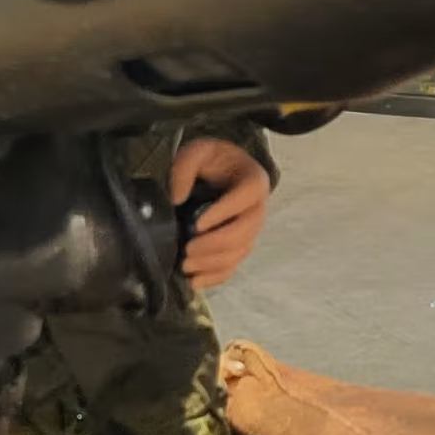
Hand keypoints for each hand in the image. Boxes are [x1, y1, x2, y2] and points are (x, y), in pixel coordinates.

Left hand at [170, 138, 272, 289]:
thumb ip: (185, 167)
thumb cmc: (212, 160)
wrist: (222, 171)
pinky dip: (215, 277)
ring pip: (238, 253)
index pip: (245, 198)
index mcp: (254, 181)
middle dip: (215, 244)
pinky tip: (195, 282)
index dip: (223, 213)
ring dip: (212, 264)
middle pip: (244, 232)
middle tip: (188, 249)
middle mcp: (257, 209)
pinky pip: (233, 266)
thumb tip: (177, 197)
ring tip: (186, 266)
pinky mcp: (240, 247)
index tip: (197, 224)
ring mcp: (250, 231)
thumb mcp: (198, 152)